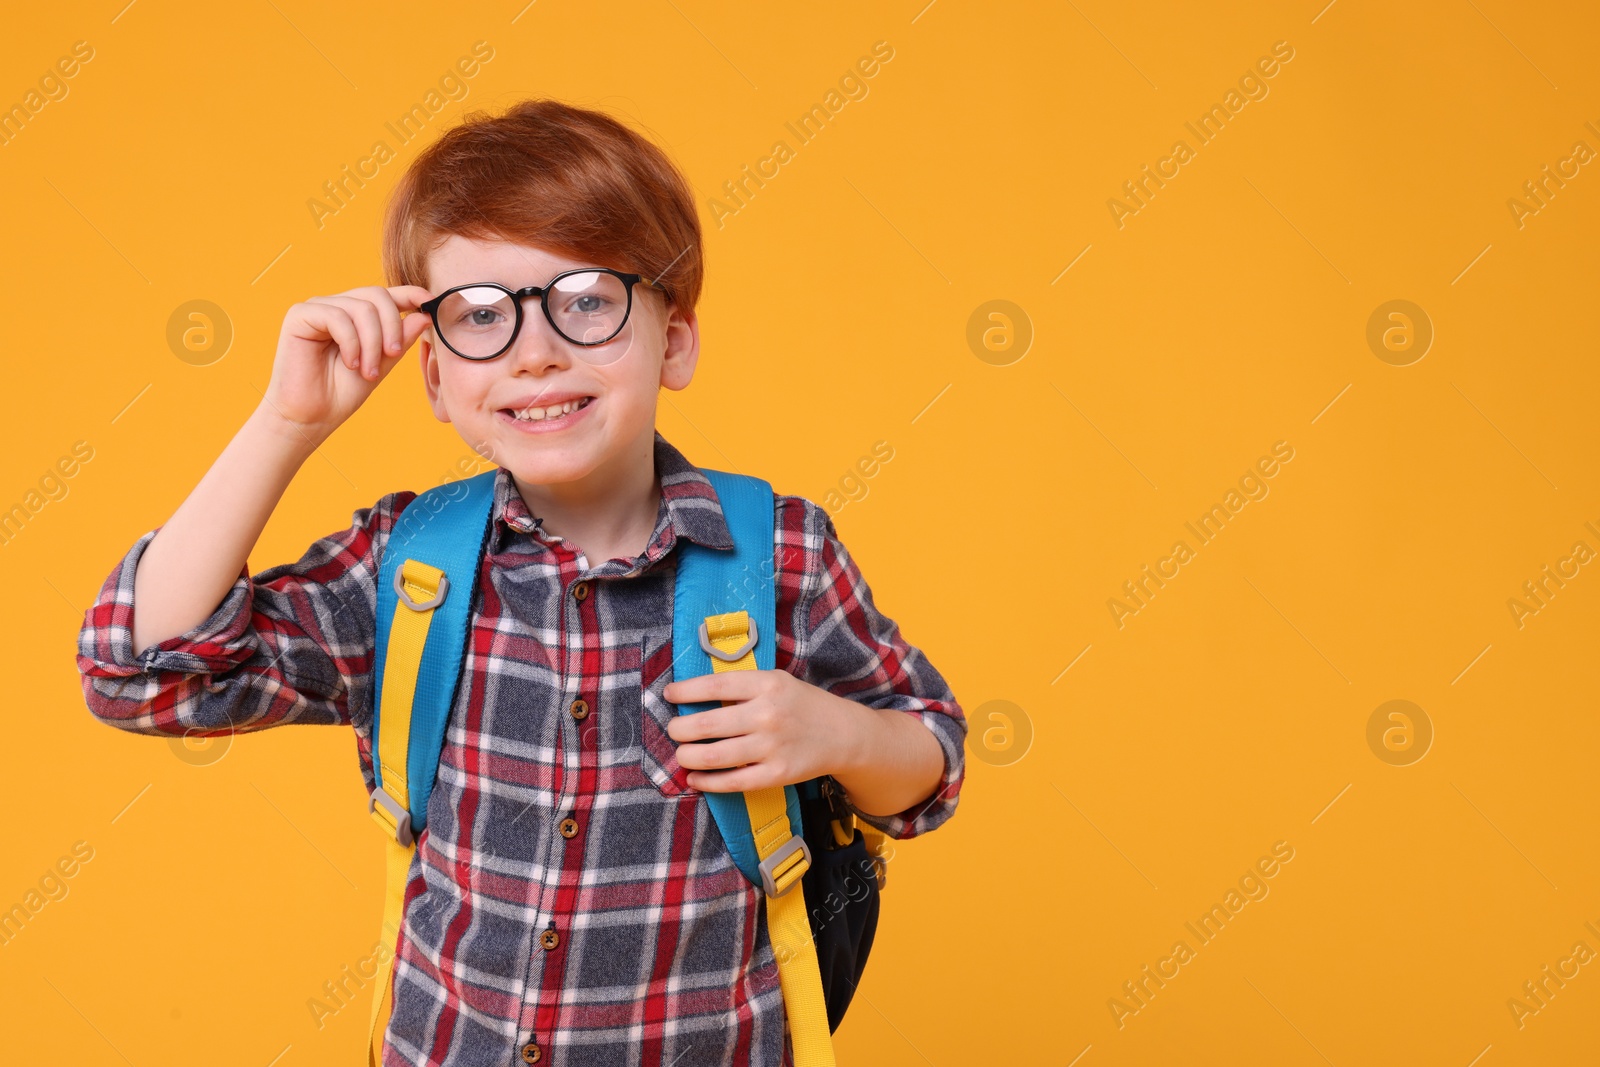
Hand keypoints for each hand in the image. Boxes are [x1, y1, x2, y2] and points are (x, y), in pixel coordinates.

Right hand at [259, 285, 433, 444]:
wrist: (311, 417)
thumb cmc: (342, 393)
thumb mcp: (381, 364)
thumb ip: (399, 340)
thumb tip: (423, 316)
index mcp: (355, 316)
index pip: (385, 295)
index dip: (409, 294)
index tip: (429, 301)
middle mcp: (336, 306)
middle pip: (376, 296)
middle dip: (391, 326)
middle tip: (391, 355)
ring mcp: (317, 308)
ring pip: (360, 307)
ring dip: (371, 342)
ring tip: (368, 371)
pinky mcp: (299, 316)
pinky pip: (337, 316)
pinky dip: (351, 342)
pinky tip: (350, 364)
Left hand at [661, 670, 859, 792]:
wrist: (843, 734)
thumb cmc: (801, 705)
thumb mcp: (776, 682)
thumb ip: (742, 687)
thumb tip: (693, 696)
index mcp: (766, 684)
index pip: (714, 686)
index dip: (685, 691)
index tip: (669, 695)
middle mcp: (767, 714)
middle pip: (706, 724)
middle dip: (679, 729)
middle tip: (673, 730)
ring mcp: (772, 746)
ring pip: (714, 756)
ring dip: (687, 757)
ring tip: (681, 754)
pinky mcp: (776, 774)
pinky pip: (732, 782)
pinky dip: (706, 782)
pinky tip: (695, 778)